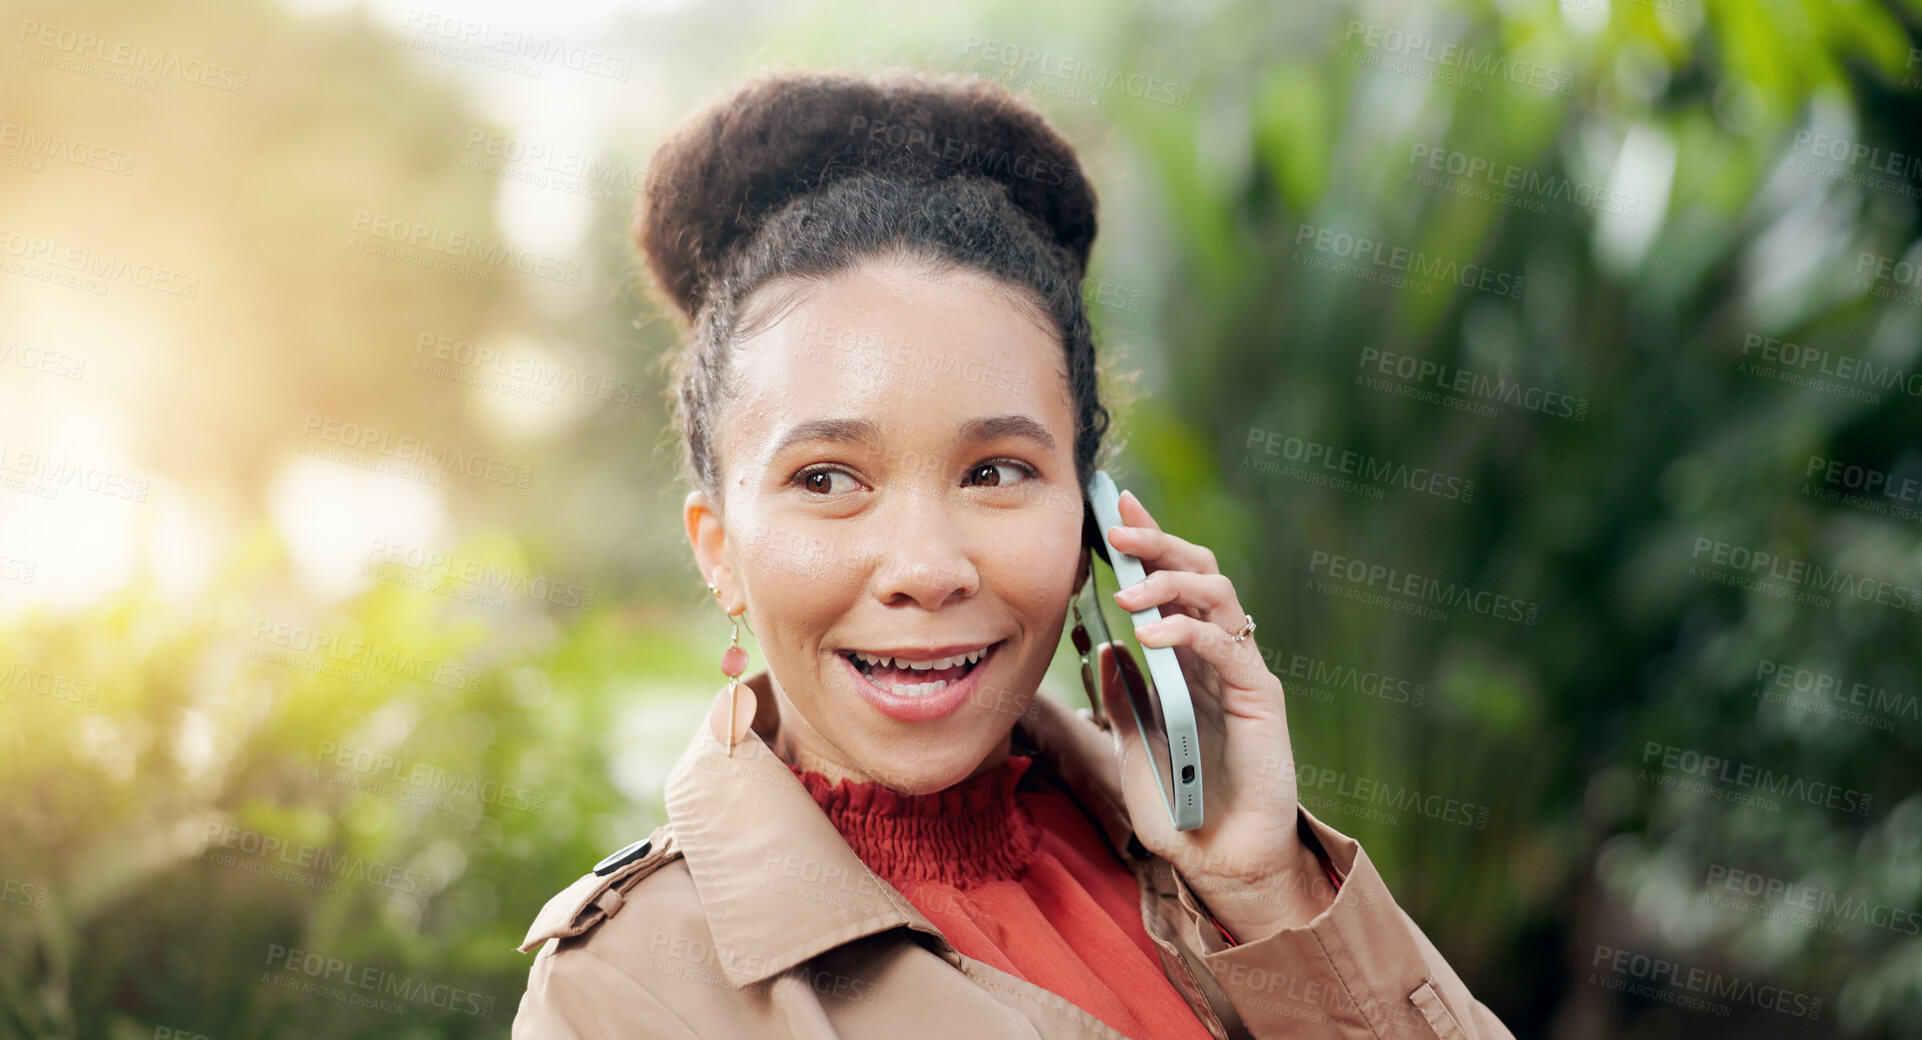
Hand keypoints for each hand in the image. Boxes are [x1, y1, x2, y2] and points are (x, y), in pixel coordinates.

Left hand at [1097, 488, 1328, 939]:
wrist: (1224, 865)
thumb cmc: (1182, 812)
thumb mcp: (1134, 752)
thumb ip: (1124, 703)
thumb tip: (1106, 649)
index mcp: (1187, 663)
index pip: (1170, 586)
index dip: (1147, 545)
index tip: (1112, 510)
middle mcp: (1218, 658)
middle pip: (1199, 573)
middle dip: (1159, 544)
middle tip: (1118, 529)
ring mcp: (1242, 673)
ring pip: (1219, 594)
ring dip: (1170, 582)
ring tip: (1126, 591)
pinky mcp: (1262, 697)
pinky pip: (1226, 645)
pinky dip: (1186, 630)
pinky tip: (1149, 635)